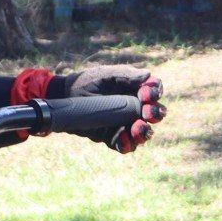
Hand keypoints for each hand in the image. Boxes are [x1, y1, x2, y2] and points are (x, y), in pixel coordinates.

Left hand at [50, 64, 165, 152]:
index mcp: (137, 90)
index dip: (155, 93)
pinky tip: (123, 139)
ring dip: (144, 132)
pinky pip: (125, 145)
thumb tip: (148, 75)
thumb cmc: (88, 82)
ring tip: (137, 128)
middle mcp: (135, 108)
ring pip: (143, 132)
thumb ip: (126, 75)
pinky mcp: (113, 137)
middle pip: (155, 114)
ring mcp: (125, 124)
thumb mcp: (106, 75)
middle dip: (155, 113)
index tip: (145, 94)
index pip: (154, 91)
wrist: (66, 96)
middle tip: (147, 112)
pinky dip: (127, 144)